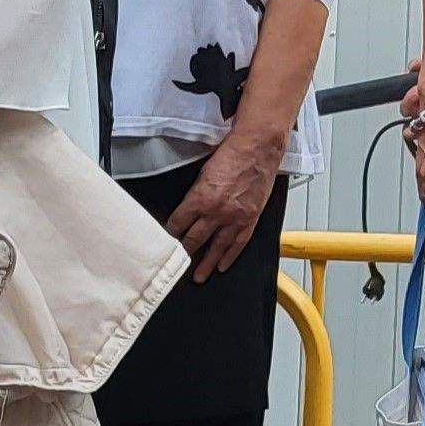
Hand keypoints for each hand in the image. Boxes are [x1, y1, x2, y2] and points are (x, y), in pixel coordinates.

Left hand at [164, 132, 284, 282]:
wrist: (258, 148)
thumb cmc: (232, 153)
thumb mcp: (203, 171)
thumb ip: (196, 192)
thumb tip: (188, 207)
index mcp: (201, 198)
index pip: (178, 222)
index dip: (170, 233)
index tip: (166, 240)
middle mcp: (216, 212)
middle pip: (195, 239)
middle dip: (185, 252)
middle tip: (177, 264)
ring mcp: (235, 218)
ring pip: (217, 248)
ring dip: (206, 263)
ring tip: (198, 277)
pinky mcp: (250, 219)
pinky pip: (238, 243)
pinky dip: (230, 256)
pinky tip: (222, 266)